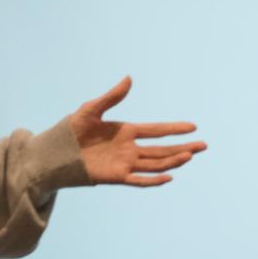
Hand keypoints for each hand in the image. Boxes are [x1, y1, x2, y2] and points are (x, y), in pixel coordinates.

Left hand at [69, 76, 205, 185]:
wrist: (54, 152)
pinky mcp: (116, 176)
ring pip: (155, 163)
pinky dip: (153, 180)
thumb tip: (129, 78)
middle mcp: (129, 148)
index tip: (193, 127)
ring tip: (190, 156)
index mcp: (126, 131)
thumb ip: (111, 96)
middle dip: (183, 147)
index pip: (156, 130)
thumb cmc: (71, 130)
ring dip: (173, 160)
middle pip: (162, 149)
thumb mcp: (91, 109)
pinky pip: (139, 180)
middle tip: (203, 145)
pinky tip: (169, 177)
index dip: (174, 128)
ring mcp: (124, 163)